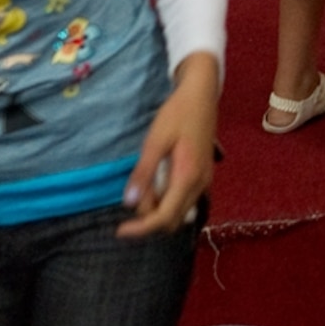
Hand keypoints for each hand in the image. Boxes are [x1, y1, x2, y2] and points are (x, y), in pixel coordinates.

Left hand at [121, 53, 218, 238]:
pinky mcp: (203, 176)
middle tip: (134, 193)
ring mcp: (204, 181)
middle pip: (173, 221)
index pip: (164, 218)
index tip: (120, 230)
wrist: (202, 94)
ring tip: (145, 183)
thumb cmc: (177, 113)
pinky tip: (157, 181)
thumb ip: (143, 173)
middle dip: (149, 218)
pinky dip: (167, 199)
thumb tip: (129, 203)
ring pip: (179, 212)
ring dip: (158, 208)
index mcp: (188, 177)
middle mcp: (200, 185)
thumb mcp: (155, 140)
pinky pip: (184, 200)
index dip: (141, 229)